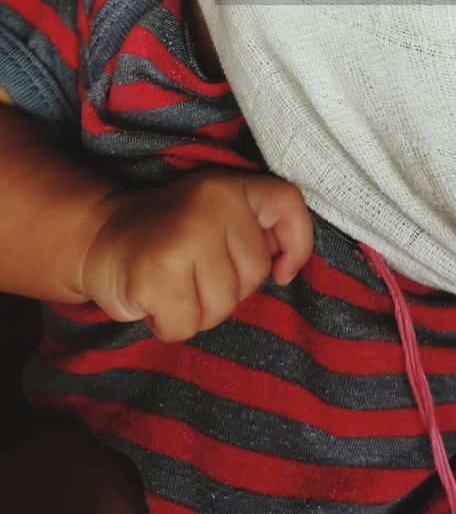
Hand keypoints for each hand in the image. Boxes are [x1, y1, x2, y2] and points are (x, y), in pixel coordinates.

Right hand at [80, 170, 312, 341]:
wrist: (98, 237)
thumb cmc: (167, 234)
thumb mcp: (214, 214)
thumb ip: (251, 231)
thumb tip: (285, 264)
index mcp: (229, 187)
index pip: (287, 203)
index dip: (298, 244)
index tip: (283, 271)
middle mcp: (211, 205)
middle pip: (255, 276)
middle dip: (227, 290)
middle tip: (191, 272)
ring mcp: (185, 238)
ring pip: (222, 307)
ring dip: (196, 310)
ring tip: (171, 285)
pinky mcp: (157, 274)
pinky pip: (186, 326)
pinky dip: (169, 325)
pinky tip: (153, 299)